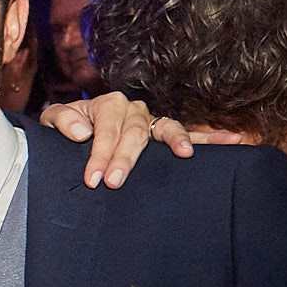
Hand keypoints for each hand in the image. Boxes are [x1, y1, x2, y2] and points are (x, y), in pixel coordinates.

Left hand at [37, 91, 240, 187]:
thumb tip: (81, 132)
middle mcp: (132, 109)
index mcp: (107, 104)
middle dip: (125, 158)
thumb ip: (61, 121)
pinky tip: (234, 141)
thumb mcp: (52, 121)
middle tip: (115, 182)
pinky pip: (189, 134)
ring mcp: (150, 121)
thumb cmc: (64, 129)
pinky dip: (211, 138)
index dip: (100, 153)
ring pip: (166, 128)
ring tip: (184, 155)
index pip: (106, 128)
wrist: (71, 133)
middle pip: (135, 132)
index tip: (94, 178)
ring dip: (175, 141)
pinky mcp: (163, 134)